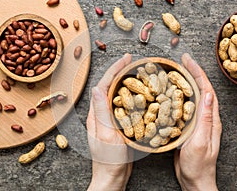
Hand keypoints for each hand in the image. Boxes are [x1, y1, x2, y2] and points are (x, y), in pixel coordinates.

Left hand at [87, 53, 132, 190]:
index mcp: (96, 114)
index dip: (114, 70)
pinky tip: (139, 93)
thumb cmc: (109, 160)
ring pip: (117, 95)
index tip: (126, 59)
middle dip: (120, 71)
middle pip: (110, 87)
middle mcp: (102, 114)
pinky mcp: (118, 125)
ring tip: (136, 72)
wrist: (113, 177)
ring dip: (125, 81)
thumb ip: (101, 112)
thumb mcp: (105, 135)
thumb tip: (97, 88)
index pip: (104, 85)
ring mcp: (110, 119)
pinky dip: (131, 96)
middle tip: (132, 61)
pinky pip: (124, 106)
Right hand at [174, 53, 221, 190]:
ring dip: (185, 82)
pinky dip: (177, 96)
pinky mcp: (188, 127)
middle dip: (192, 73)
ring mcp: (196, 122)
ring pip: (191, 97)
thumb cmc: (198, 165)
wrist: (194, 180)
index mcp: (211, 120)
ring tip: (175, 71)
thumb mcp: (201, 142)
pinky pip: (183, 107)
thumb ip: (205, 120)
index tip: (188, 61)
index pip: (207, 90)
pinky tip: (168, 93)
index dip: (198, 73)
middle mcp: (205, 118)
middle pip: (200, 90)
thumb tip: (209, 95)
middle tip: (181, 60)